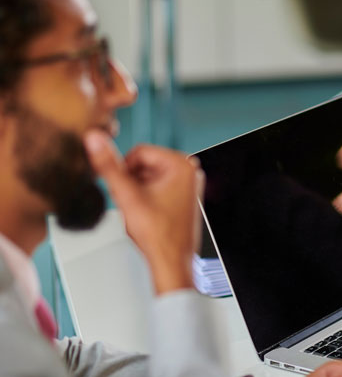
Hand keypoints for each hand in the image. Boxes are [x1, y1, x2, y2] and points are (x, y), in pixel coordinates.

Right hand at [84, 131, 204, 294]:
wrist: (170, 262)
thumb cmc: (158, 234)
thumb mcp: (126, 196)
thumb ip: (108, 166)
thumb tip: (94, 138)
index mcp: (182, 164)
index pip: (138, 152)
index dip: (124, 171)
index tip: (124, 190)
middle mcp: (189, 170)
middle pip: (142, 164)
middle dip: (131, 182)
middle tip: (132, 203)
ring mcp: (186, 183)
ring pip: (145, 176)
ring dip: (135, 190)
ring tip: (139, 211)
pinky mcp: (181, 194)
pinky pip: (154, 186)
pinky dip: (143, 197)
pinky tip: (145, 214)